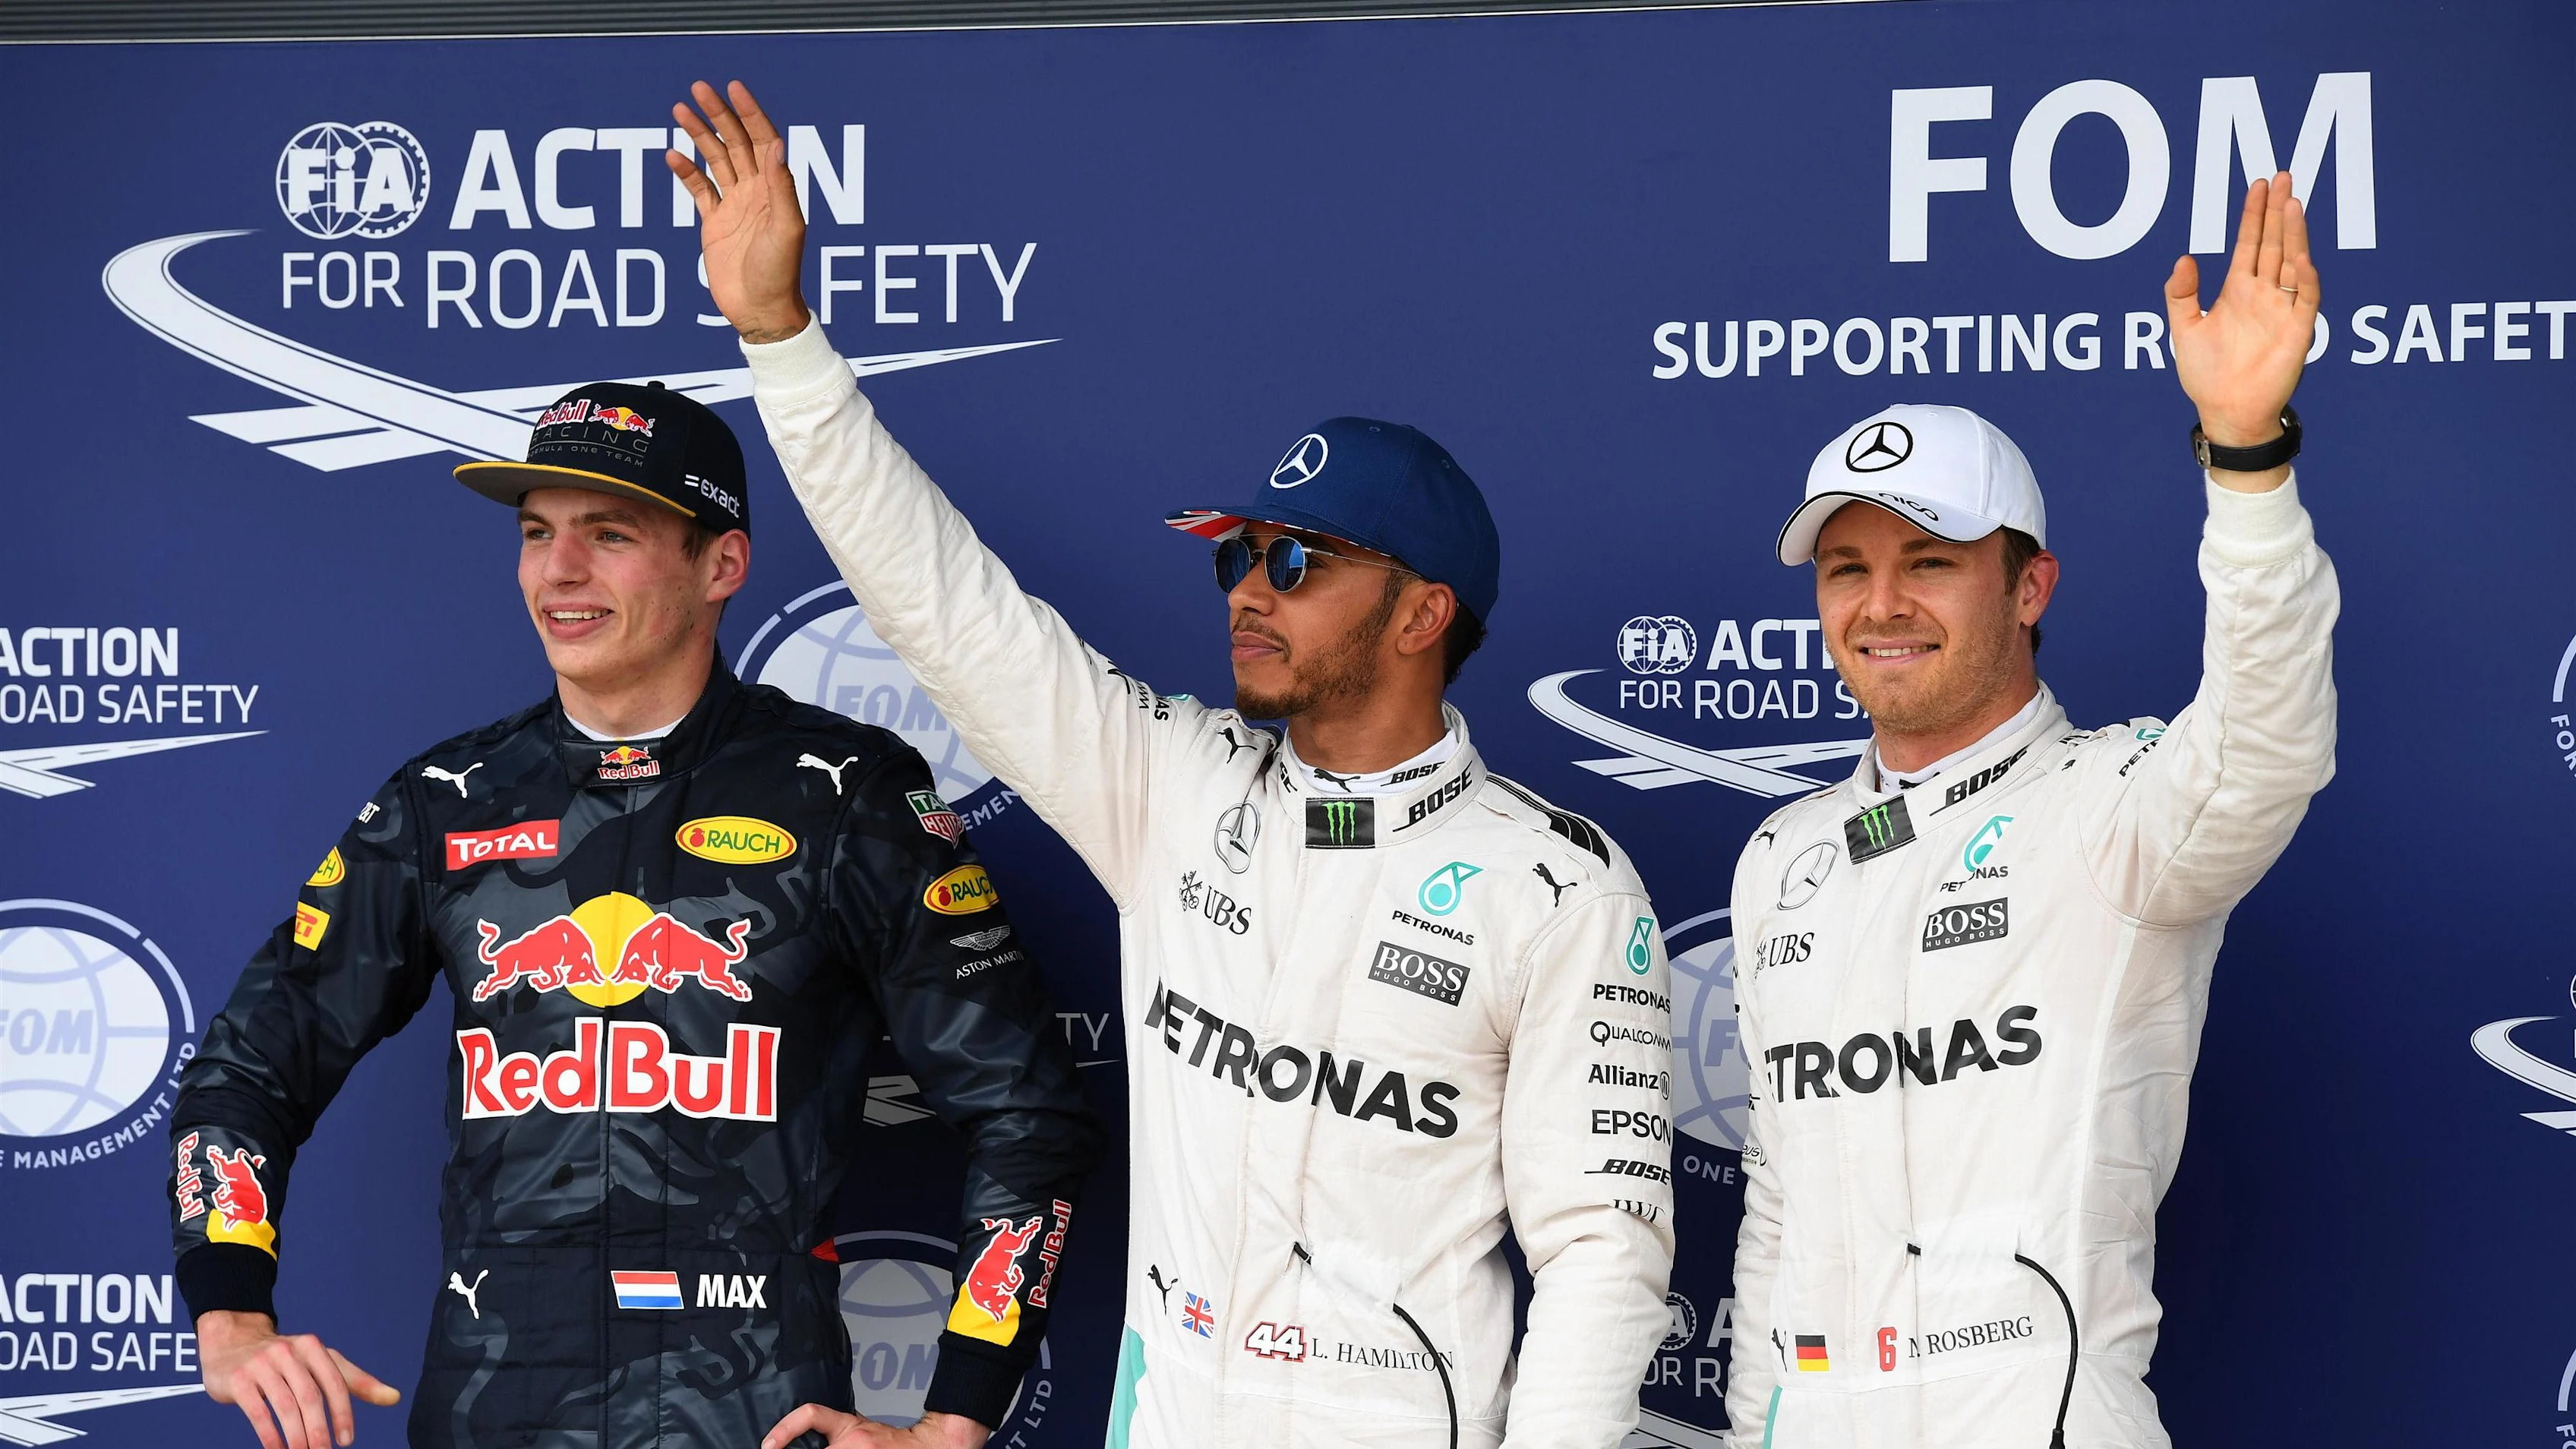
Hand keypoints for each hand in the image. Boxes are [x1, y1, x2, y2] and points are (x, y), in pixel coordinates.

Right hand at [198, 1310, 399, 1448]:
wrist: (231, 1343)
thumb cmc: (285, 1359)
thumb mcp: (321, 1363)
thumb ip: (355, 1381)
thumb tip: (394, 1398)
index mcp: (312, 1347)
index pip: (335, 1383)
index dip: (343, 1413)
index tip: (347, 1440)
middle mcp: (287, 1352)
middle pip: (310, 1397)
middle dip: (320, 1430)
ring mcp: (261, 1364)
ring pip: (285, 1406)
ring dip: (297, 1436)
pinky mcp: (238, 1379)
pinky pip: (257, 1412)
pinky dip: (270, 1435)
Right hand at [668, 80, 812, 342]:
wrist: (761, 312)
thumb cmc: (780, 275)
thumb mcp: (786, 230)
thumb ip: (781, 188)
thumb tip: (777, 146)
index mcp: (776, 190)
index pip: (763, 141)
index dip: (750, 113)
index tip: (734, 88)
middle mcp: (756, 192)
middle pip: (736, 142)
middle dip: (719, 114)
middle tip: (699, 88)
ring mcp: (735, 206)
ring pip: (716, 160)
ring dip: (699, 135)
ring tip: (680, 109)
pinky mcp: (715, 223)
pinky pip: (699, 190)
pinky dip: (686, 171)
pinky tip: (672, 154)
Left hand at [761, 1405, 990, 1448]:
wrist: (930, 1445)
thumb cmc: (896, 1444)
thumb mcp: (862, 1430)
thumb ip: (837, 1433)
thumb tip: (809, 1438)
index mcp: (849, 1427)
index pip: (812, 1415)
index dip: (785, 1428)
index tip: (768, 1444)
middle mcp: (851, 1442)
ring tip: (824, 1448)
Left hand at [2163, 170, 2319, 484]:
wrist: (2225, 411)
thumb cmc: (2206, 375)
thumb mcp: (2183, 329)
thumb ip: (2180, 294)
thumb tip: (2184, 257)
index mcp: (2238, 290)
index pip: (2249, 243)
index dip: (2253, 214)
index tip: (2258, 185)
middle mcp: (2263, 294)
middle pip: (2274, 243)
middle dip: (2277, 211)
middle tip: (2283, 176)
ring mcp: (2282, 309)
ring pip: (2291, 261)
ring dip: (2294, 234)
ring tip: (2292, 202)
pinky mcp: (2297, 331)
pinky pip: (2305, 299)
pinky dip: (2304, 278)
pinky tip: (2300, 256)